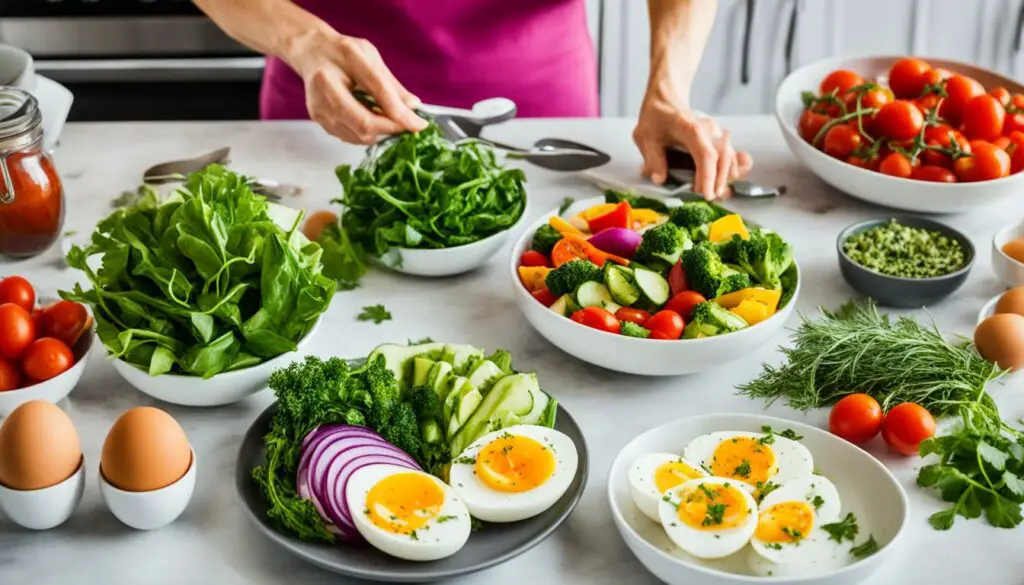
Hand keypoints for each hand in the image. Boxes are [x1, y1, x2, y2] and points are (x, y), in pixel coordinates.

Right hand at [291, 33, 426, 143]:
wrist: (311, 53)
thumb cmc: (343, 53)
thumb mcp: (370, 57)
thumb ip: (391, 84)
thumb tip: (413, 107)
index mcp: (343, 62)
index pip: (378, 91)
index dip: (400, 113)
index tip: (420, 124)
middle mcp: (325, 88)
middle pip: (364, 123)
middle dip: (391, 130)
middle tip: (408, 127)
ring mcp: (320, 108)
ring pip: (358, 135)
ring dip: (381, 134)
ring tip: (392, 123)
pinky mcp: (319, 121)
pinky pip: (350, 136)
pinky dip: (368, 134)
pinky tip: (375, 122)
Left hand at [633, 85, 752, 199]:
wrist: (666, 101)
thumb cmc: (656, 119)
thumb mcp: (646, 138)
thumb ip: (654, 159)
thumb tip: (660, 180)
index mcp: (690, 128)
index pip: (705, 154)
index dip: (707, 176)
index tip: (704, 194)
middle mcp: (709, 129)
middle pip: (723, 157)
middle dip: (718, 181)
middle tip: (709, 199)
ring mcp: (717, 133)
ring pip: (730, 157)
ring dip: (726, 178)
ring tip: (717, 195)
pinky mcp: (720, 139)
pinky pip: (731, 155)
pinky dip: (732, 170)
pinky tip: (727, 183)